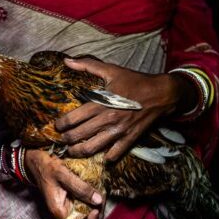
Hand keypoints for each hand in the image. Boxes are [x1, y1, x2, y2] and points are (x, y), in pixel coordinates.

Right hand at [25, 149, 102, 218]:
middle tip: (102, 197)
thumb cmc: (46, 168)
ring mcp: (69, 207)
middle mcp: (65, 213)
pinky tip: (97, 190)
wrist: (38, 162)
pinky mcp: (72, 201)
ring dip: (97, 206)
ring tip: (101, 192)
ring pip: (88, 215)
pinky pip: (86, 205)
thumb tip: (99, 200)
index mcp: (60, 212)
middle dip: (98, 213)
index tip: (97, 209)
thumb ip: (80, 188)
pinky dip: (93, 200)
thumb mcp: (63, 174)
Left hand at [55, 58, 197, 161]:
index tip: (57, 126)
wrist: (161, 94)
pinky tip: (99, 154)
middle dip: (65, 140)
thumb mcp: (111, 70)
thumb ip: (87, 65)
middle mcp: (107, 119)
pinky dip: (104, 158)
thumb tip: (67, 60)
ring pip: (91, 148)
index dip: (60, 125)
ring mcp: (118, 131)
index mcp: (100, 103)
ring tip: (72, 151)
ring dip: (78, 152)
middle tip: (62, 140)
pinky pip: (113, 155)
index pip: (72, 118)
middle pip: (78, 136)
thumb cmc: (135, 82)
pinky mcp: (128, 139)